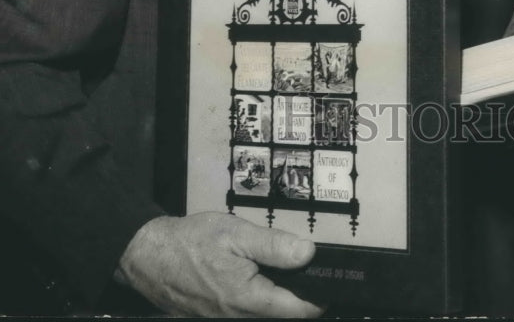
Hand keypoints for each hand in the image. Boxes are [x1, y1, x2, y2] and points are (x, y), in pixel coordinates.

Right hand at [114, 212, 322, 316]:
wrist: (151, 256)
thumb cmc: (192, 242)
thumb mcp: (237, 234)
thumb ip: (275, 246)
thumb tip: (309, 254)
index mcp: (248, 299)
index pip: (298, 311)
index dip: (318, 298)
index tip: (328, 283)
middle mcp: (238, 318)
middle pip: (282, 315)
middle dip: (297, 296)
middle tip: (304, 271)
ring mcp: (225, 321)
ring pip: (264, 315)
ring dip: (275, 297)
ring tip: (277, 272)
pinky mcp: (215, 319)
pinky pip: (245, 314)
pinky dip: (256, 299)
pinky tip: (251, 278)